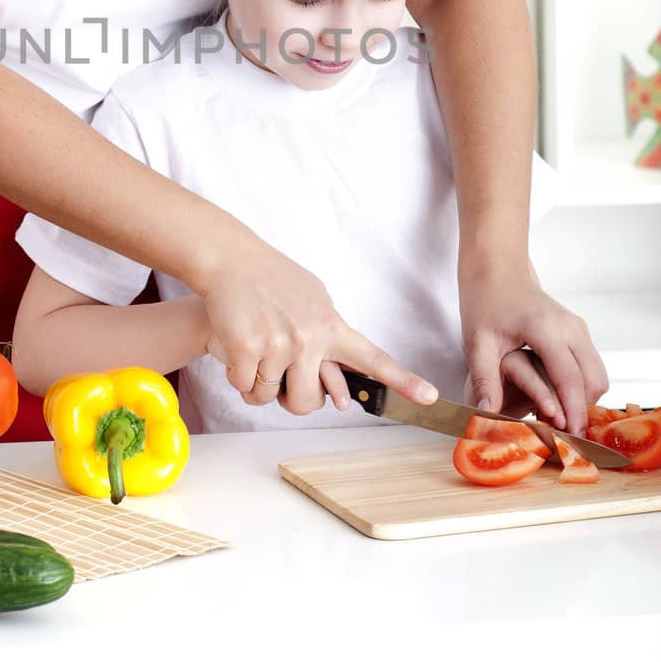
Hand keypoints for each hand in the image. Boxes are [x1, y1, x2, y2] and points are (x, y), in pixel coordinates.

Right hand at [198, 238, 439, 415]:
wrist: (231, 258)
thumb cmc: (270, 277)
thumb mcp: (313, 298)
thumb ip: (328, 334)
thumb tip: (339, 376)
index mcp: (331, 326)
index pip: (373, 359)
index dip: (403, 381)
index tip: (430, 397)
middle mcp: (309, 337)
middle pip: (307, 403)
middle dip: (291, 399)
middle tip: (280, 375)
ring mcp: (279, 343)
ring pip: (269, 397)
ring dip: (259, 387)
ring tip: (254, 353)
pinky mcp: (246, 348)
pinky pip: (244, 387)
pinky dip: (236, 377)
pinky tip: (236, 349)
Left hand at [459, 266, 608, 438]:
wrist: (497, 270)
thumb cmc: (484, 303)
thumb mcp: (477, 343)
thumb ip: (484, 379)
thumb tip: (485, 415)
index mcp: (547, 329)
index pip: (570, 380)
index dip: (572, 412)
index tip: (570, 439)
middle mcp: (571, 327)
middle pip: (593, 381)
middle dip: (582, 410)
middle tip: (562, 436)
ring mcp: (579, 327)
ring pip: (597, 375)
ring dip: (584, 399)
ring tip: (558, 420)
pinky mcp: (579, 331)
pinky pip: (591, 366)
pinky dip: (582, 387)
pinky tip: (559, 400)